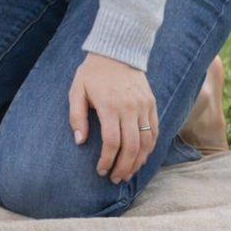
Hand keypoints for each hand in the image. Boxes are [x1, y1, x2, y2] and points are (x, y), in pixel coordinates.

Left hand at [68, 52, 158, 183]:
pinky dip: (150, 148)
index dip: (107, 160)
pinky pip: (154, 131)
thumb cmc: (92, 73)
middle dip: (123, 167)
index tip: (101, 170)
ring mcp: (143, 106)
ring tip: (128, 173)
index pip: (112, 142)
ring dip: (138, 162)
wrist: (117, 51)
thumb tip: (79, 141)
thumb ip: (76, 116)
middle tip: (115, 179)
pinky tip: (141, 158)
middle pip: (131, 146)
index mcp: (109, 105)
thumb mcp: (76, 90)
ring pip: (146, 142)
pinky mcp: (152, 104)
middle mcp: (129, 108)